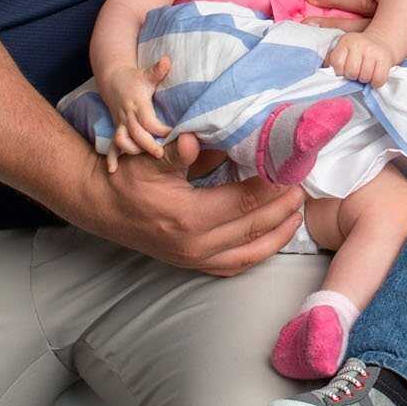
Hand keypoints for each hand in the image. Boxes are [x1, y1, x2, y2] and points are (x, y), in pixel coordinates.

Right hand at [71, 141, 303, 275]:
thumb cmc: (126, 179)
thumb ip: (179, 152)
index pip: (243, 203)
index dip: (271, 187)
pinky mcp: (192, 264)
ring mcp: (194, 259)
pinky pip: (234, 265)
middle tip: (305, 188)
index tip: (292, 170)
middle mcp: (195, 245)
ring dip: (278, 234)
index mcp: (188, 218)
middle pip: (253, 228)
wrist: (101, 207)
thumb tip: (201, 140)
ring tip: (299, 213)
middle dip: (283, 208)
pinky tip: (273, 238)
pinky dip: (257, 253)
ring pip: (248, 253)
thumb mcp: (150, 160)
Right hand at [96, 57, 172, 170]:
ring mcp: (120, 123)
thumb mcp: (146, 73)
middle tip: (161, 154)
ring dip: (132, 151)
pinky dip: (111, 157)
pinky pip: (112, 145)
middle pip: (136, 134)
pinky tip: (113, 170)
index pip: (148, 120)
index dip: (159, 129)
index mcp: (138, 104)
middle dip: (148, 145)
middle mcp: (128, 115)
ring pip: (123, 141)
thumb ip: (157, 70)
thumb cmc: (135, 78)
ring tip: (144, 160)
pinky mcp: (117, 129)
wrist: (112, 79)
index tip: (173, 134)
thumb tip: (167, 60)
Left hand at [327, 30, 393, 84]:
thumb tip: (321, 70)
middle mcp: (359, 43)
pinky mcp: (385, 58)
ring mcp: (373, 50)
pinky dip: (376, 82)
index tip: (344, 69)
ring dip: (364, 79)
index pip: (336, 64)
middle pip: (351, 72)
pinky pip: (378, 80)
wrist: (382, 41)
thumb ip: (330, 58)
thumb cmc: (358, 50)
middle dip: (353, 76)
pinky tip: (374, 76)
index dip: (339, 71)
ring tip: (365, 72)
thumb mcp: (343, 48)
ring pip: (364, 77)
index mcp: (346, 41)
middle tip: (356, 72)